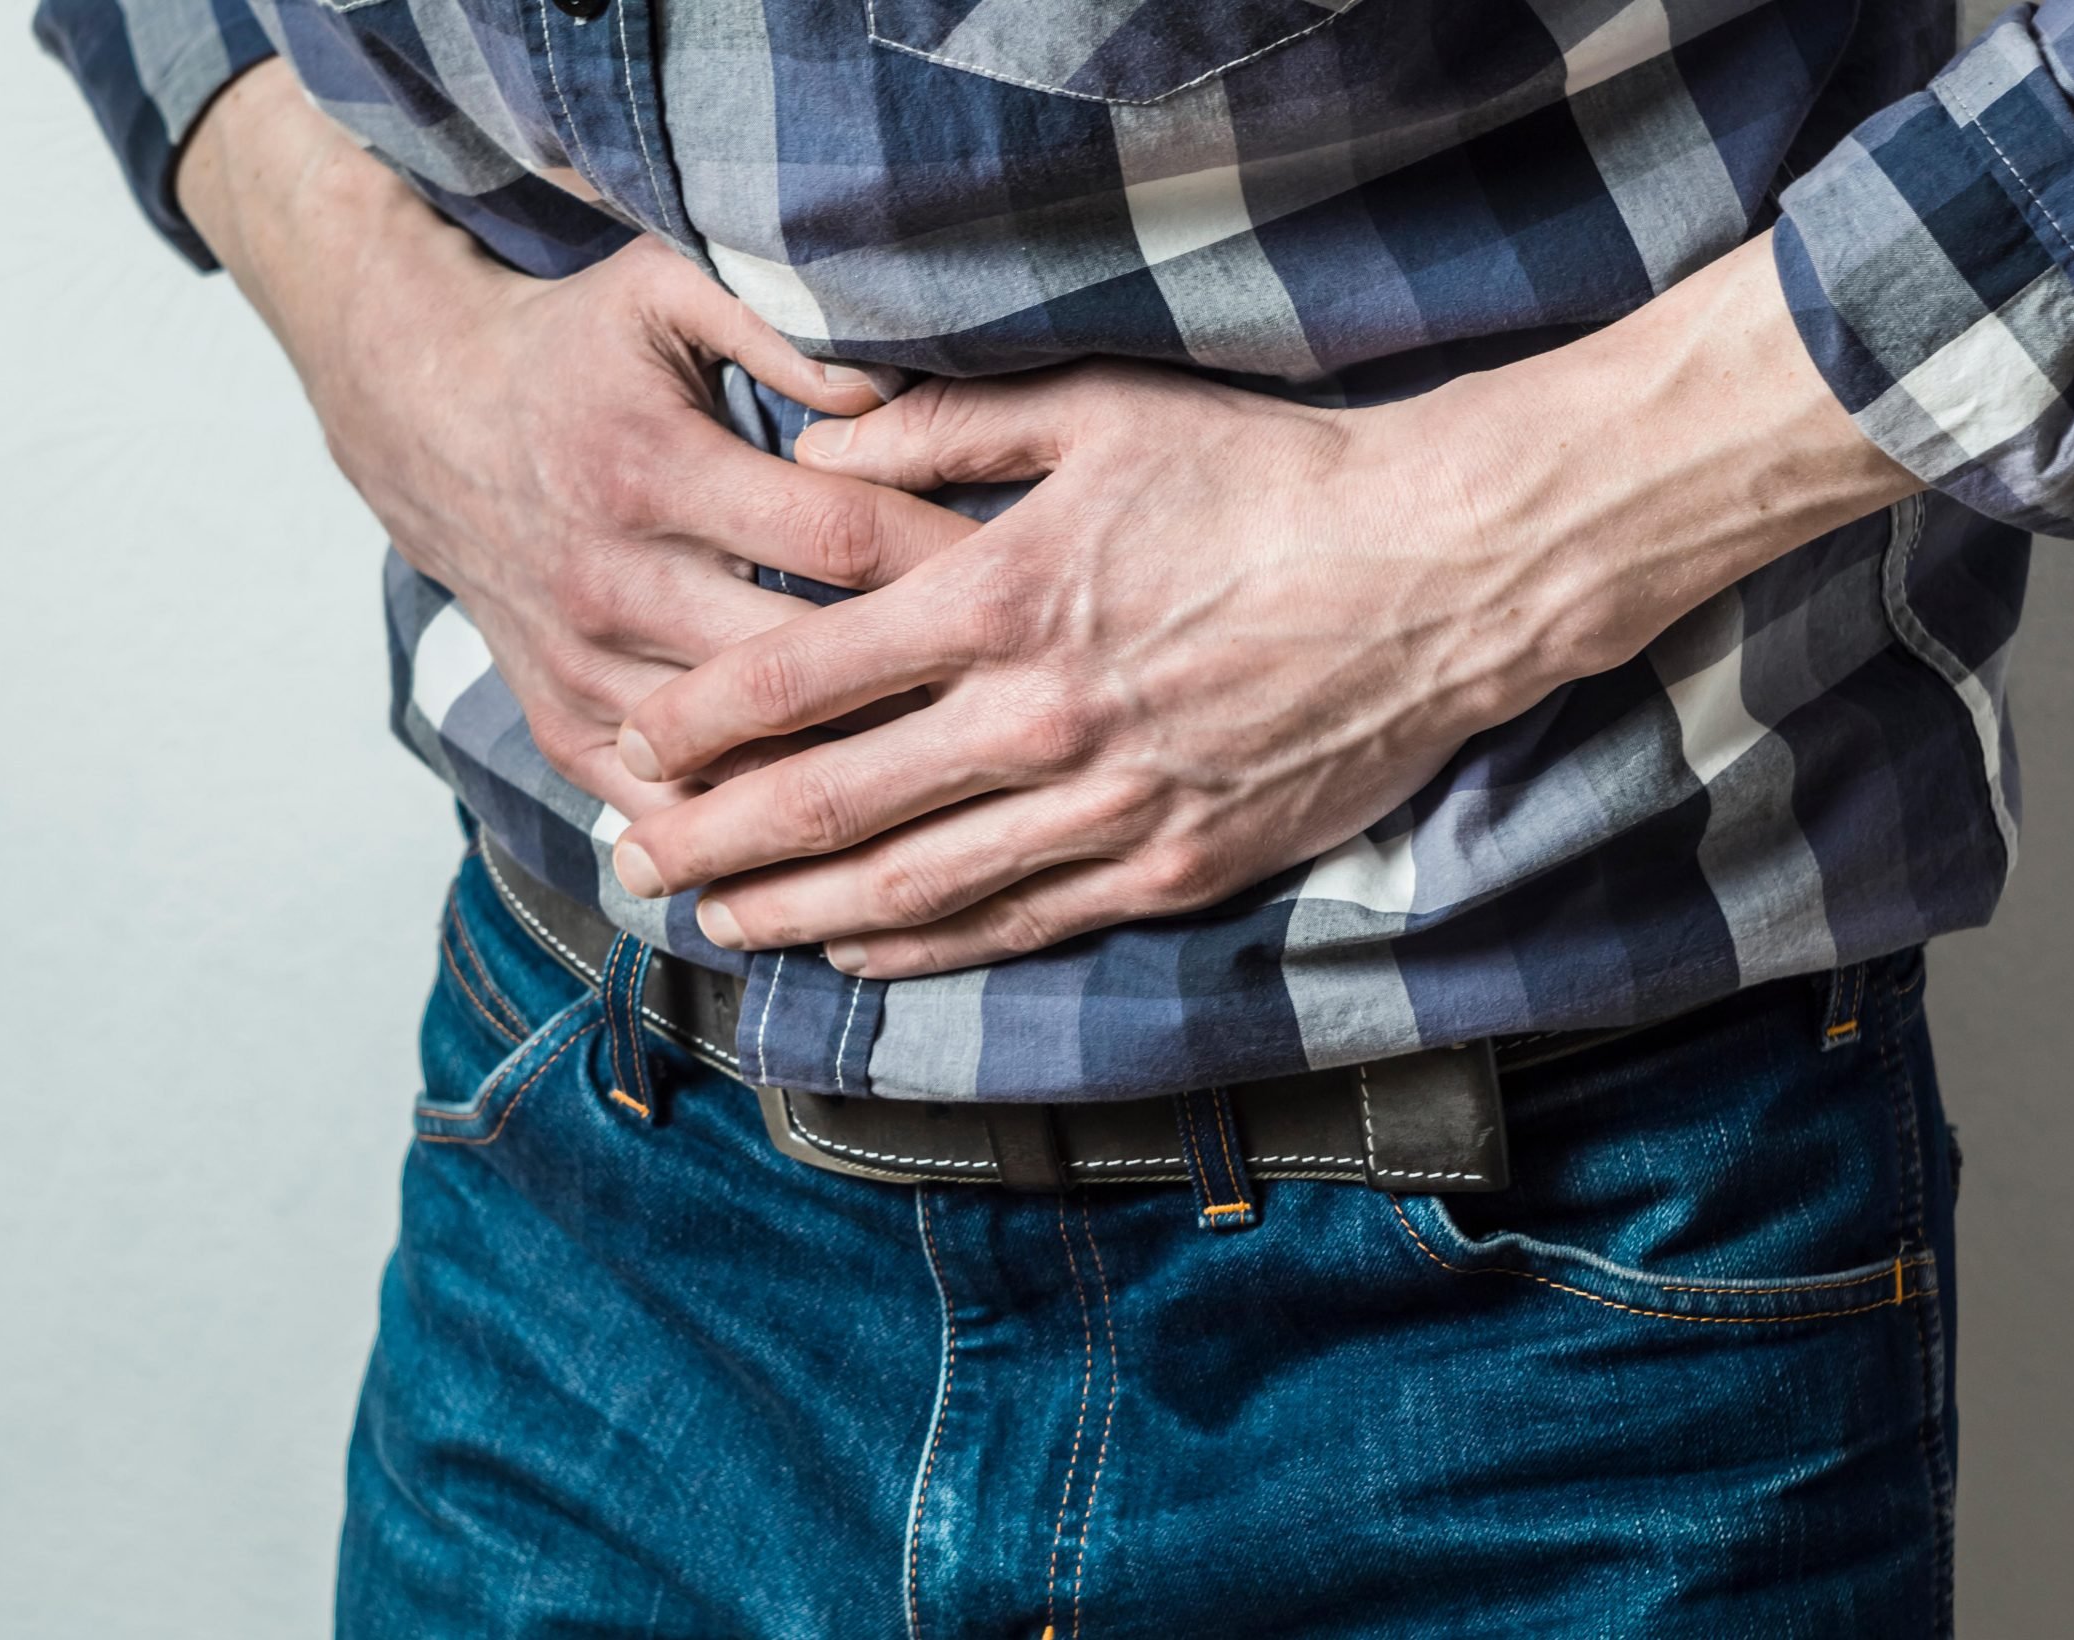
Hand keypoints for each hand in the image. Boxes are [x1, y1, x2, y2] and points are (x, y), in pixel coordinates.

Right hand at [175, 63, 969, 814]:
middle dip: (920, 685)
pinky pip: (670, 810)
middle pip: (802, 667)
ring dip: (848, 782)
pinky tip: (844, 854)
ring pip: (739, 760)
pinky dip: (749, 839)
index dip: (949, 560)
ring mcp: (582, 669)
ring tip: (964, 792)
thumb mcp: (663, 292)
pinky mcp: (561, 726)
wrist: (429, 422)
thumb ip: (781, 330)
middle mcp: (612, 583)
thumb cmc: (578, 352)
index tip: (1040, 578)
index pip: (840, 538)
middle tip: (1031, 699)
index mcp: (653, 471)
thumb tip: (894, 392)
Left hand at [607, 237, 1919, 975]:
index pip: (802, 680)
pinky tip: (856, 955)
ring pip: (915, 886)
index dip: (699, 724)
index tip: (633, 747)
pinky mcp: (1172, 867)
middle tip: (632, 864)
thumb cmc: (1266, 476)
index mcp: (1004, 596)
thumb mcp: (1100, 411)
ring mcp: (1109, 807)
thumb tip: (813, 449)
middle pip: (833, 803)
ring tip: (715, 924)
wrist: (1440, 571)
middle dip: (716, 840)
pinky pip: (1020, 925)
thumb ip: (942, 426)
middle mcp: (1040, 718)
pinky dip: (926, 948)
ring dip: (798, 913)